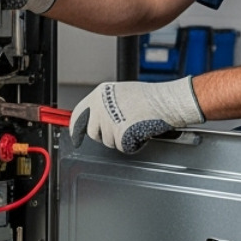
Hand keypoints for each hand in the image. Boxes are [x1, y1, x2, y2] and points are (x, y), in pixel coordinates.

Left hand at [69, 78, 204, 152]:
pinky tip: (139, 132)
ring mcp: (109, 121)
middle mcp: (101, 107)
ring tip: (134, 125)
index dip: (76, 128)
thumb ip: (105, 104)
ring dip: (121, 139)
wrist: (166, 101)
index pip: (78, 114)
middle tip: (121, 129)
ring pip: (108, 142)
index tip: (75, 136)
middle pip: (93, 132)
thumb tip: (97, 118)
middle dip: (105, 135)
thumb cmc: (149, 97)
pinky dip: (131, 144)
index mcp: (99, 95)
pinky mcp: (119, 134)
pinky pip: (122, 146)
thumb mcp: (120, 94)